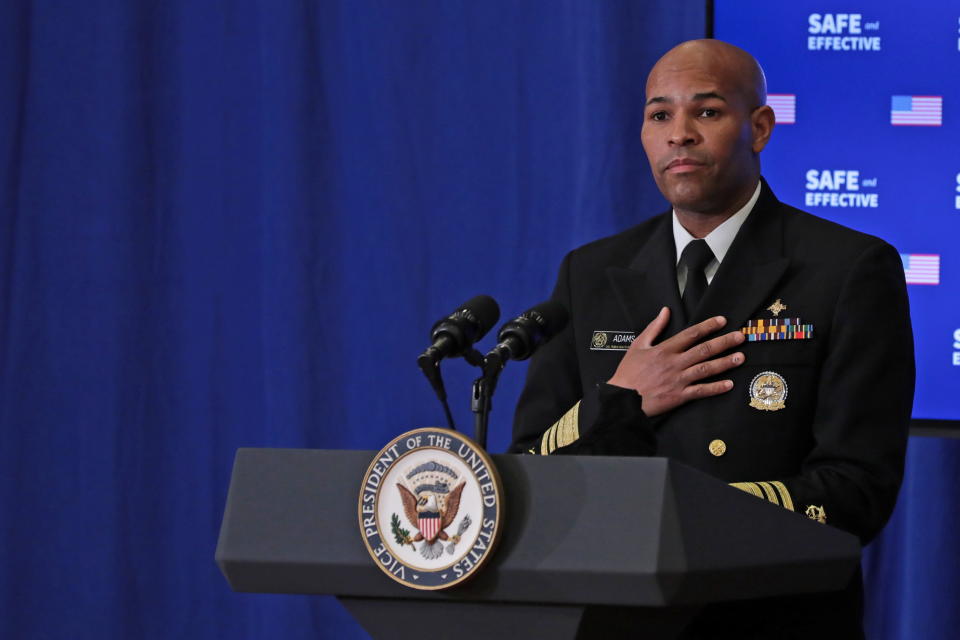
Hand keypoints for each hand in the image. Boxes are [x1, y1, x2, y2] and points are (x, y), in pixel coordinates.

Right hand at [607, 307, 745, 416]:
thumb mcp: (638, 345)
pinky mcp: (679, 396)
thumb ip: (654, 327)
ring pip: (706, 369)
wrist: (622, 398)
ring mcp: (678, 380)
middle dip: (724, 342)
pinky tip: (729, 384)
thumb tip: (665, 311)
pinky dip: (715, 388)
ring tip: (740, 357)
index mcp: (665, 349)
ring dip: (725, 363)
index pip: (691, 334)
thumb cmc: (628, 372)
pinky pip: (701, 391)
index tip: (722, 321)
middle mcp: (675, 363)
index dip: (708, 326)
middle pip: (704, 350)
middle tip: (740, 337)